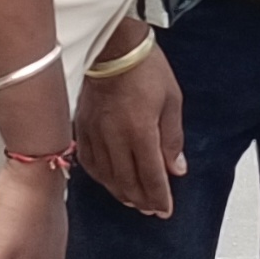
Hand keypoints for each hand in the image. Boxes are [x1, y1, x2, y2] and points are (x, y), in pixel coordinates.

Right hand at [74, 38, 187, 218]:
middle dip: (141, 200)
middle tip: (152, 210)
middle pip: (127, 182)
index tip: (165, 210)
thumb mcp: (172, 101)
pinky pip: (89, 162)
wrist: (113, 48)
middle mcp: (115, 136)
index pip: (151, 175)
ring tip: (134, 201)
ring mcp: (95, 133)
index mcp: (140, 130)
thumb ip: (173, 139)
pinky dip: (101, 178)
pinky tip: (110, 182)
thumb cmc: (145, 68)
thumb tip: (177, 168)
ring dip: (122, 193)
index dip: (159, 196)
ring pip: (107, 177)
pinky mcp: (82, 128)